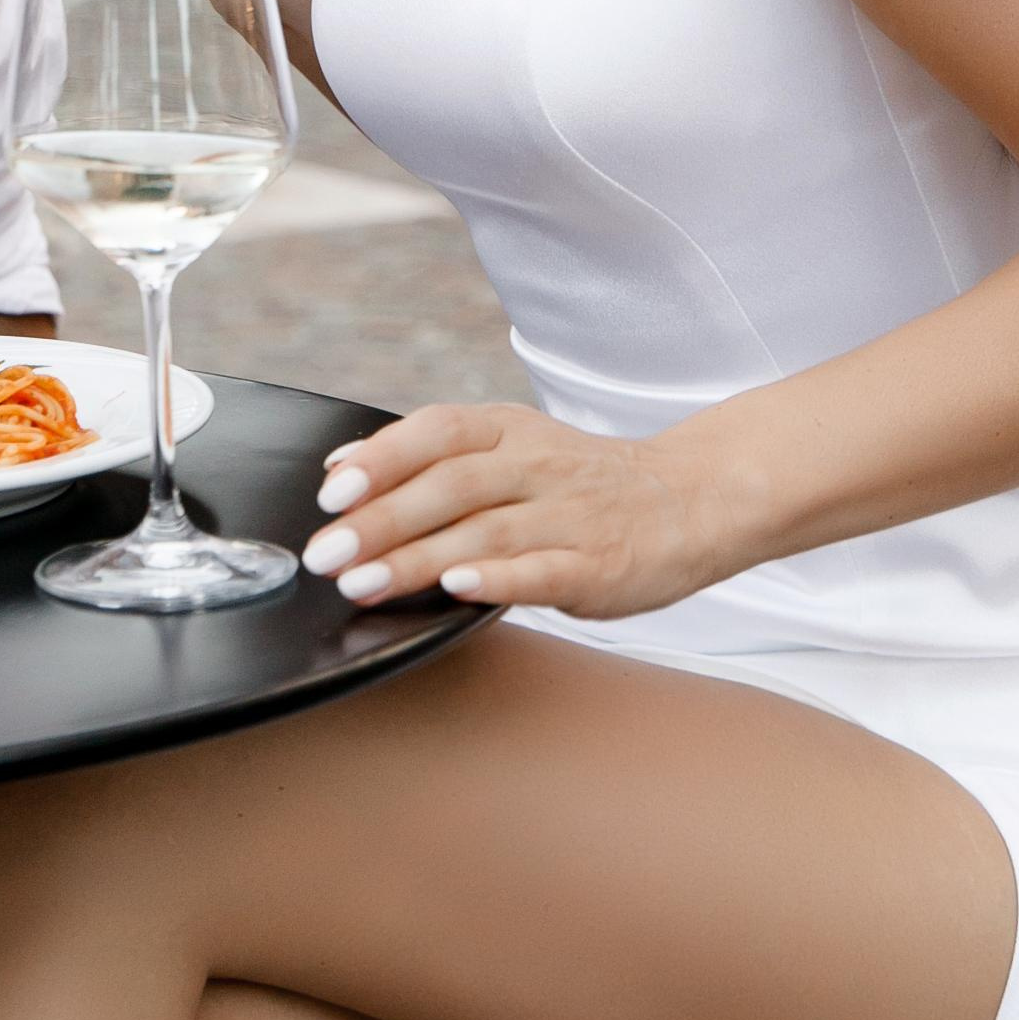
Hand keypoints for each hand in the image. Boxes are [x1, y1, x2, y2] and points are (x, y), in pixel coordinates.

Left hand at [300, 402, 755, 620]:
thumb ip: (434, 457)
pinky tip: (457, 589)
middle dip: (380, 519)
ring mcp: (569, 515)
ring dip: (417, 558)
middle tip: (326, 553)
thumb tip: (342, 467)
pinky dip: (497, 578)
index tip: (331, 490)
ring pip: (484, 532)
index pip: (437, 430)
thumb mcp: (512, 447)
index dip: (382, 457)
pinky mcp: (598, 565)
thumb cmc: (581, 481)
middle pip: (450, 485)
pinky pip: (542, 570)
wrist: (692, 499)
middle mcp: (537, 465)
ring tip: (364, 582)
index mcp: (510, 430)